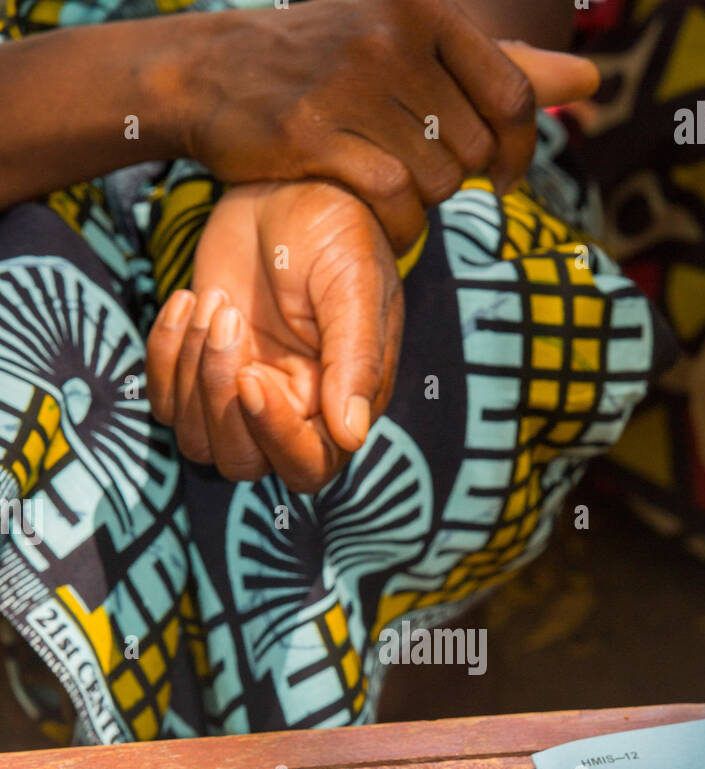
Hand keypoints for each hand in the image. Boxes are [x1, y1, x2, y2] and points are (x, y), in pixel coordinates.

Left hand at [146, 181, 403, 492]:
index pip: (306, 466)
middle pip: (243, 462)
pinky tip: (186, 299)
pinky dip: (163, 354)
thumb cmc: (335, 229)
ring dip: (191, 374)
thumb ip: (357, 361)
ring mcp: (242, 393)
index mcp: (338, 402)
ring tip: (211, 300)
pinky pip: (164, 400)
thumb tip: (353, 436)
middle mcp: (291, 411)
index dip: (273, 437)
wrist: (286, 182)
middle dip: (220, 399)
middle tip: (228, 317)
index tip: (251, 375)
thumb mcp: (354, 286)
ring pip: (197, 440)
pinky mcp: (200, 369)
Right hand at [181, 0, 598, 249]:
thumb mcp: (408, 40)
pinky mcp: (318, 136)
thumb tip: (591, 81)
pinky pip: (396, 203)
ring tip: (390, 189)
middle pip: (475, 148)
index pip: (513, 94)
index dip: (521, 149)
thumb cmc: (324, 62)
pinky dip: (396, 226)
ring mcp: (352, 84)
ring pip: (437, 180)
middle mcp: (391, 36)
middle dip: (459, 179)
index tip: (504, 176)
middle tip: (421, 178)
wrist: (211, 72)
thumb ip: (498, 65)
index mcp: (421, 7)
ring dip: (423, 205)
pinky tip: (378, 218)